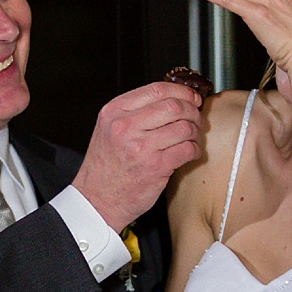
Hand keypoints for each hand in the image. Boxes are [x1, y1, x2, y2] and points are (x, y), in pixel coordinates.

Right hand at [74, 80, 205, 230]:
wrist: (95, 203)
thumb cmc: (104, 170)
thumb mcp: (108, 131)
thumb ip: (133, 113)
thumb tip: (172, 100)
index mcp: (115, 113)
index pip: (157, 89)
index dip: (181, 91)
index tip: (190, 97)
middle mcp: (126, 127)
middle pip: (174, 105)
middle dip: (192, 110)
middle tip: (195, 117)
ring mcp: (141, 147)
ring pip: (184, 126)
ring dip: (195, 131)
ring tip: (192, 137)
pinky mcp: (155, 166)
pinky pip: (187, 149)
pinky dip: (194, 150)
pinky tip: (190, 152)